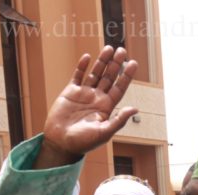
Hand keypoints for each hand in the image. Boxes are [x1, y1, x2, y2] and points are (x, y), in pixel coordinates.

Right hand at [34, 46, 137, 168]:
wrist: (61, 143)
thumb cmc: (83, 142)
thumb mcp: (104, 132)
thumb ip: (119, 120)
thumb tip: (135, 109)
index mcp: (106, 108)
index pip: (119, 88)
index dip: (126, 76)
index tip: (134, 63)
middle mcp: (97, 99)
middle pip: (109, 78)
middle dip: (116, 64)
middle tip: (123, 51)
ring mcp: (84, 94)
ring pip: (95, 74)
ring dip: (102, 61)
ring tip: (109, 48)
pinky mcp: (70, 93)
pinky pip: (77, 76)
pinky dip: (82, 67)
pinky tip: (88, 57)